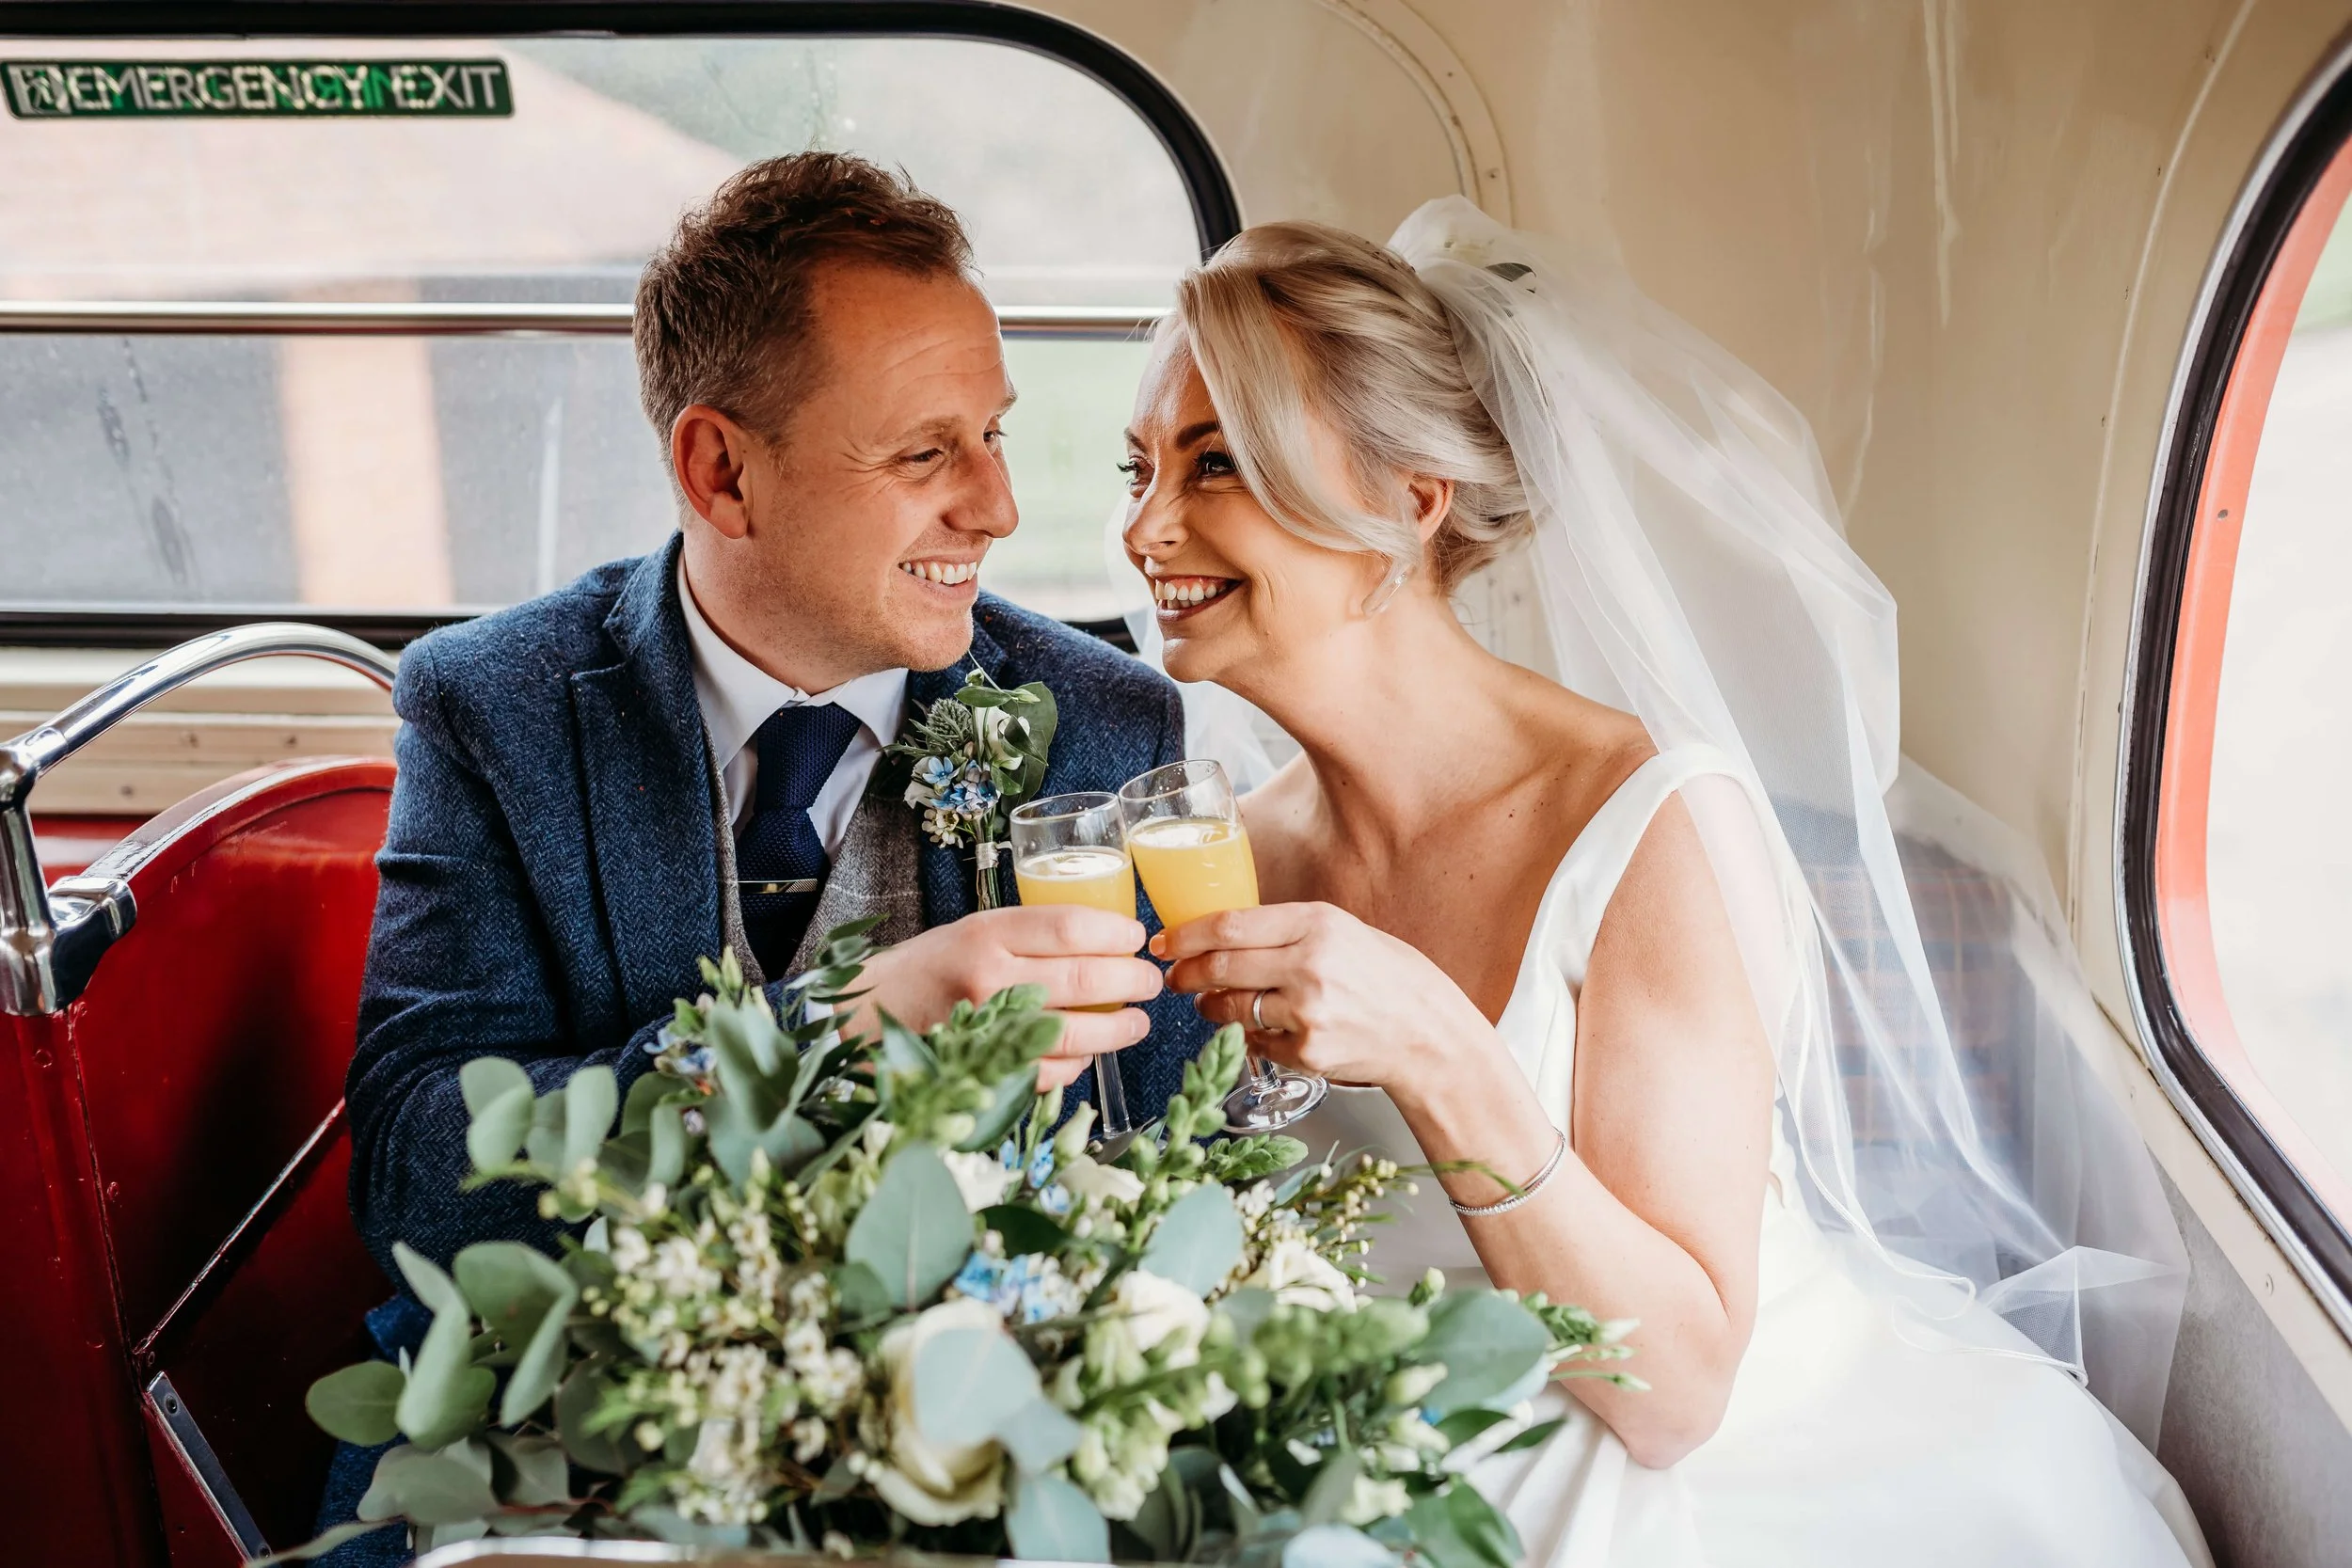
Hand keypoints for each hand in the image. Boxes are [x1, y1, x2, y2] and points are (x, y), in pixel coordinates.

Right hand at [852, 906, 1161, 1090]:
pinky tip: (1089, 1052)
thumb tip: (1108, 938)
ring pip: (1075, 1033)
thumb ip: (1031, 934)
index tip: (1136, 937)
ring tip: (1136, 1021)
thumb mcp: (976, 930)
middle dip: (1131, 981)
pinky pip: (1050, 1073)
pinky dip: (1078, 1064)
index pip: (1070, 927)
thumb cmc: (932, 967)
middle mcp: (988, 979)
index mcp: (986, 934)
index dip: (1116, 933)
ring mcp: (988, 1030)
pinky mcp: (986, 1072)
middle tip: (1149, 982)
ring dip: (1119, 1029)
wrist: (870, 1013)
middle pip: (1084, 979)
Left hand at [1152, 902, 1495, 1099]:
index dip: (1186, 935)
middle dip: (1186, 973)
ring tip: (1210, 1003)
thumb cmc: (1389, 979)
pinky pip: (1256, 1042)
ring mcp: (1308, 1013)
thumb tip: (1222, 935)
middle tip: (1173, 976)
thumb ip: (1288, 931)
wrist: (1429, 1035)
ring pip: (1230, 1008)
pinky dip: (1249, 1036)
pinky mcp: (1307, 1052)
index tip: (1165, 942)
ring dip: (1209, 1006)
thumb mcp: (1343, 932)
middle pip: (1220, 966)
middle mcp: (1309, 965)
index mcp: (1317, 923)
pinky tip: (1264, 1029)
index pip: (1229, 925)